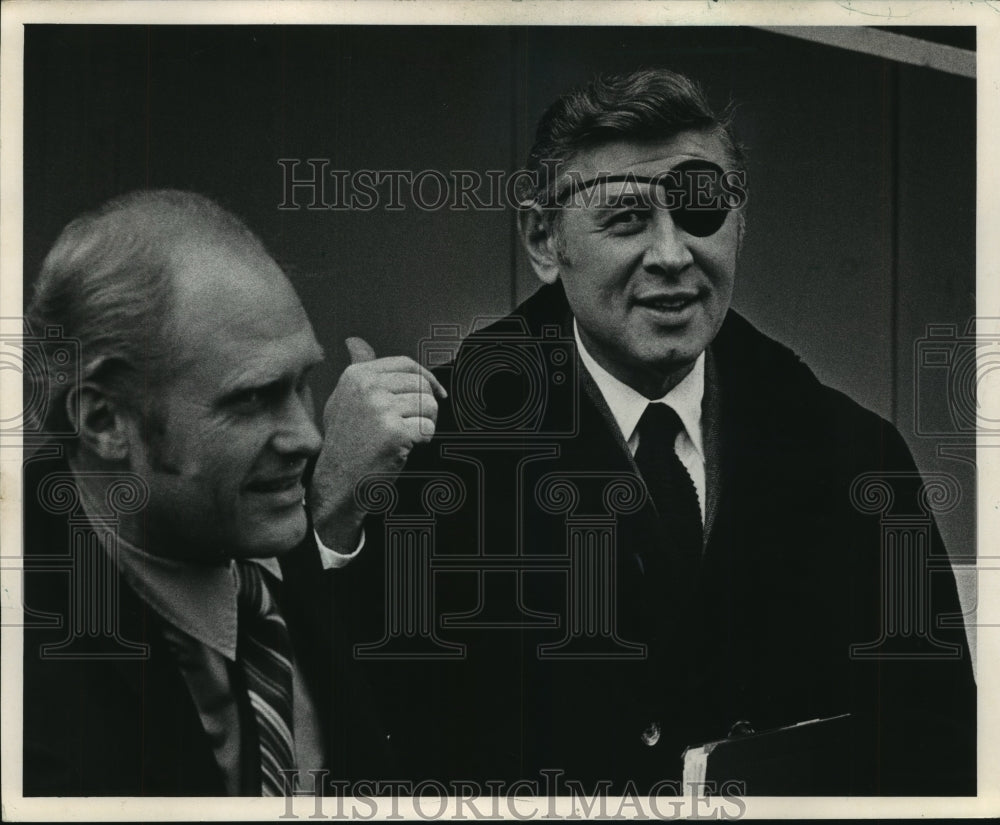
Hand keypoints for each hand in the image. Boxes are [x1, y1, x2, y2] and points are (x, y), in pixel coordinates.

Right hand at [309, 336, 446, 551]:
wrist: (337, 482)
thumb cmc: (345, 442)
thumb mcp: (343, 399)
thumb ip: (358, 370)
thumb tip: (355, 341)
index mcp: (356, 375)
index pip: (405, 364)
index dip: (426, 378)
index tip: (437, 393)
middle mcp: (367, 387)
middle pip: (421, 384)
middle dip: (425, 406)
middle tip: (411, 424)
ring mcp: (380, 408)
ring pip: (429, 405)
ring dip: (425, 423)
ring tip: (405, 436)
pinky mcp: (394, 432)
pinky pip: (428, 428)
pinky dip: (423, 440)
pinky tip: (404, 448)